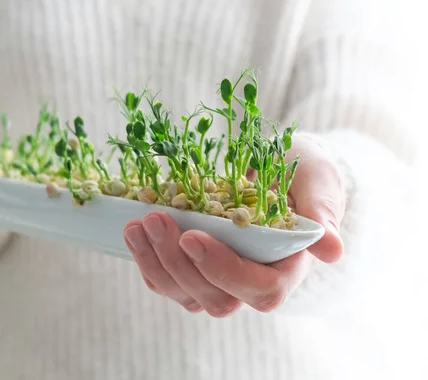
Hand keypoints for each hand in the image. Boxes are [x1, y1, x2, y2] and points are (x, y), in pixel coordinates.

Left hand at [123, 133, 345, 316]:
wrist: (273, 168)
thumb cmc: (298, 172)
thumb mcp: (317, 179)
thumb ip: (323, 210)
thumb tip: (332, 251)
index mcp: (286, 267)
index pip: (260, 290)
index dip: (225, 270)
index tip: (193, 236)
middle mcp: (251, 282)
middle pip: (215, 298)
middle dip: (179, 264)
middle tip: (154, 219)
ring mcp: (219, 279)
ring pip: (185, 294)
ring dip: (155, 262)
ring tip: (136, 224)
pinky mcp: (194, 269)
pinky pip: (167, 282)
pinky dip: (147, 261)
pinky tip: (134, 231)